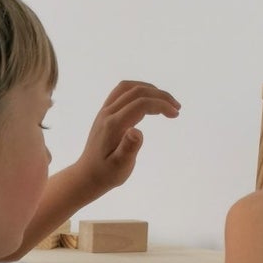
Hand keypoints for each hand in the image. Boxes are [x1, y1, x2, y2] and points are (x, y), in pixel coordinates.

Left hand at [74, 80, 181, 194]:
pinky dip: (138, 91)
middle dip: (160, 96)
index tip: (175, 114)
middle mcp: (107, 114)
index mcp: (113, 125)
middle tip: (176, 108)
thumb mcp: (119, 166)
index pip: (140, 104)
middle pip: (136, 92)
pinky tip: (149, 102)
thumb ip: (128, 148)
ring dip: (149, 90)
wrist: (86, 175)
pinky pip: (122, 92)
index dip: (161, 105)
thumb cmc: (106, 174)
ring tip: (165, 102)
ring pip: (128, 88)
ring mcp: (104, 112)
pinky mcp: (105, 113)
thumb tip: (136, 131)